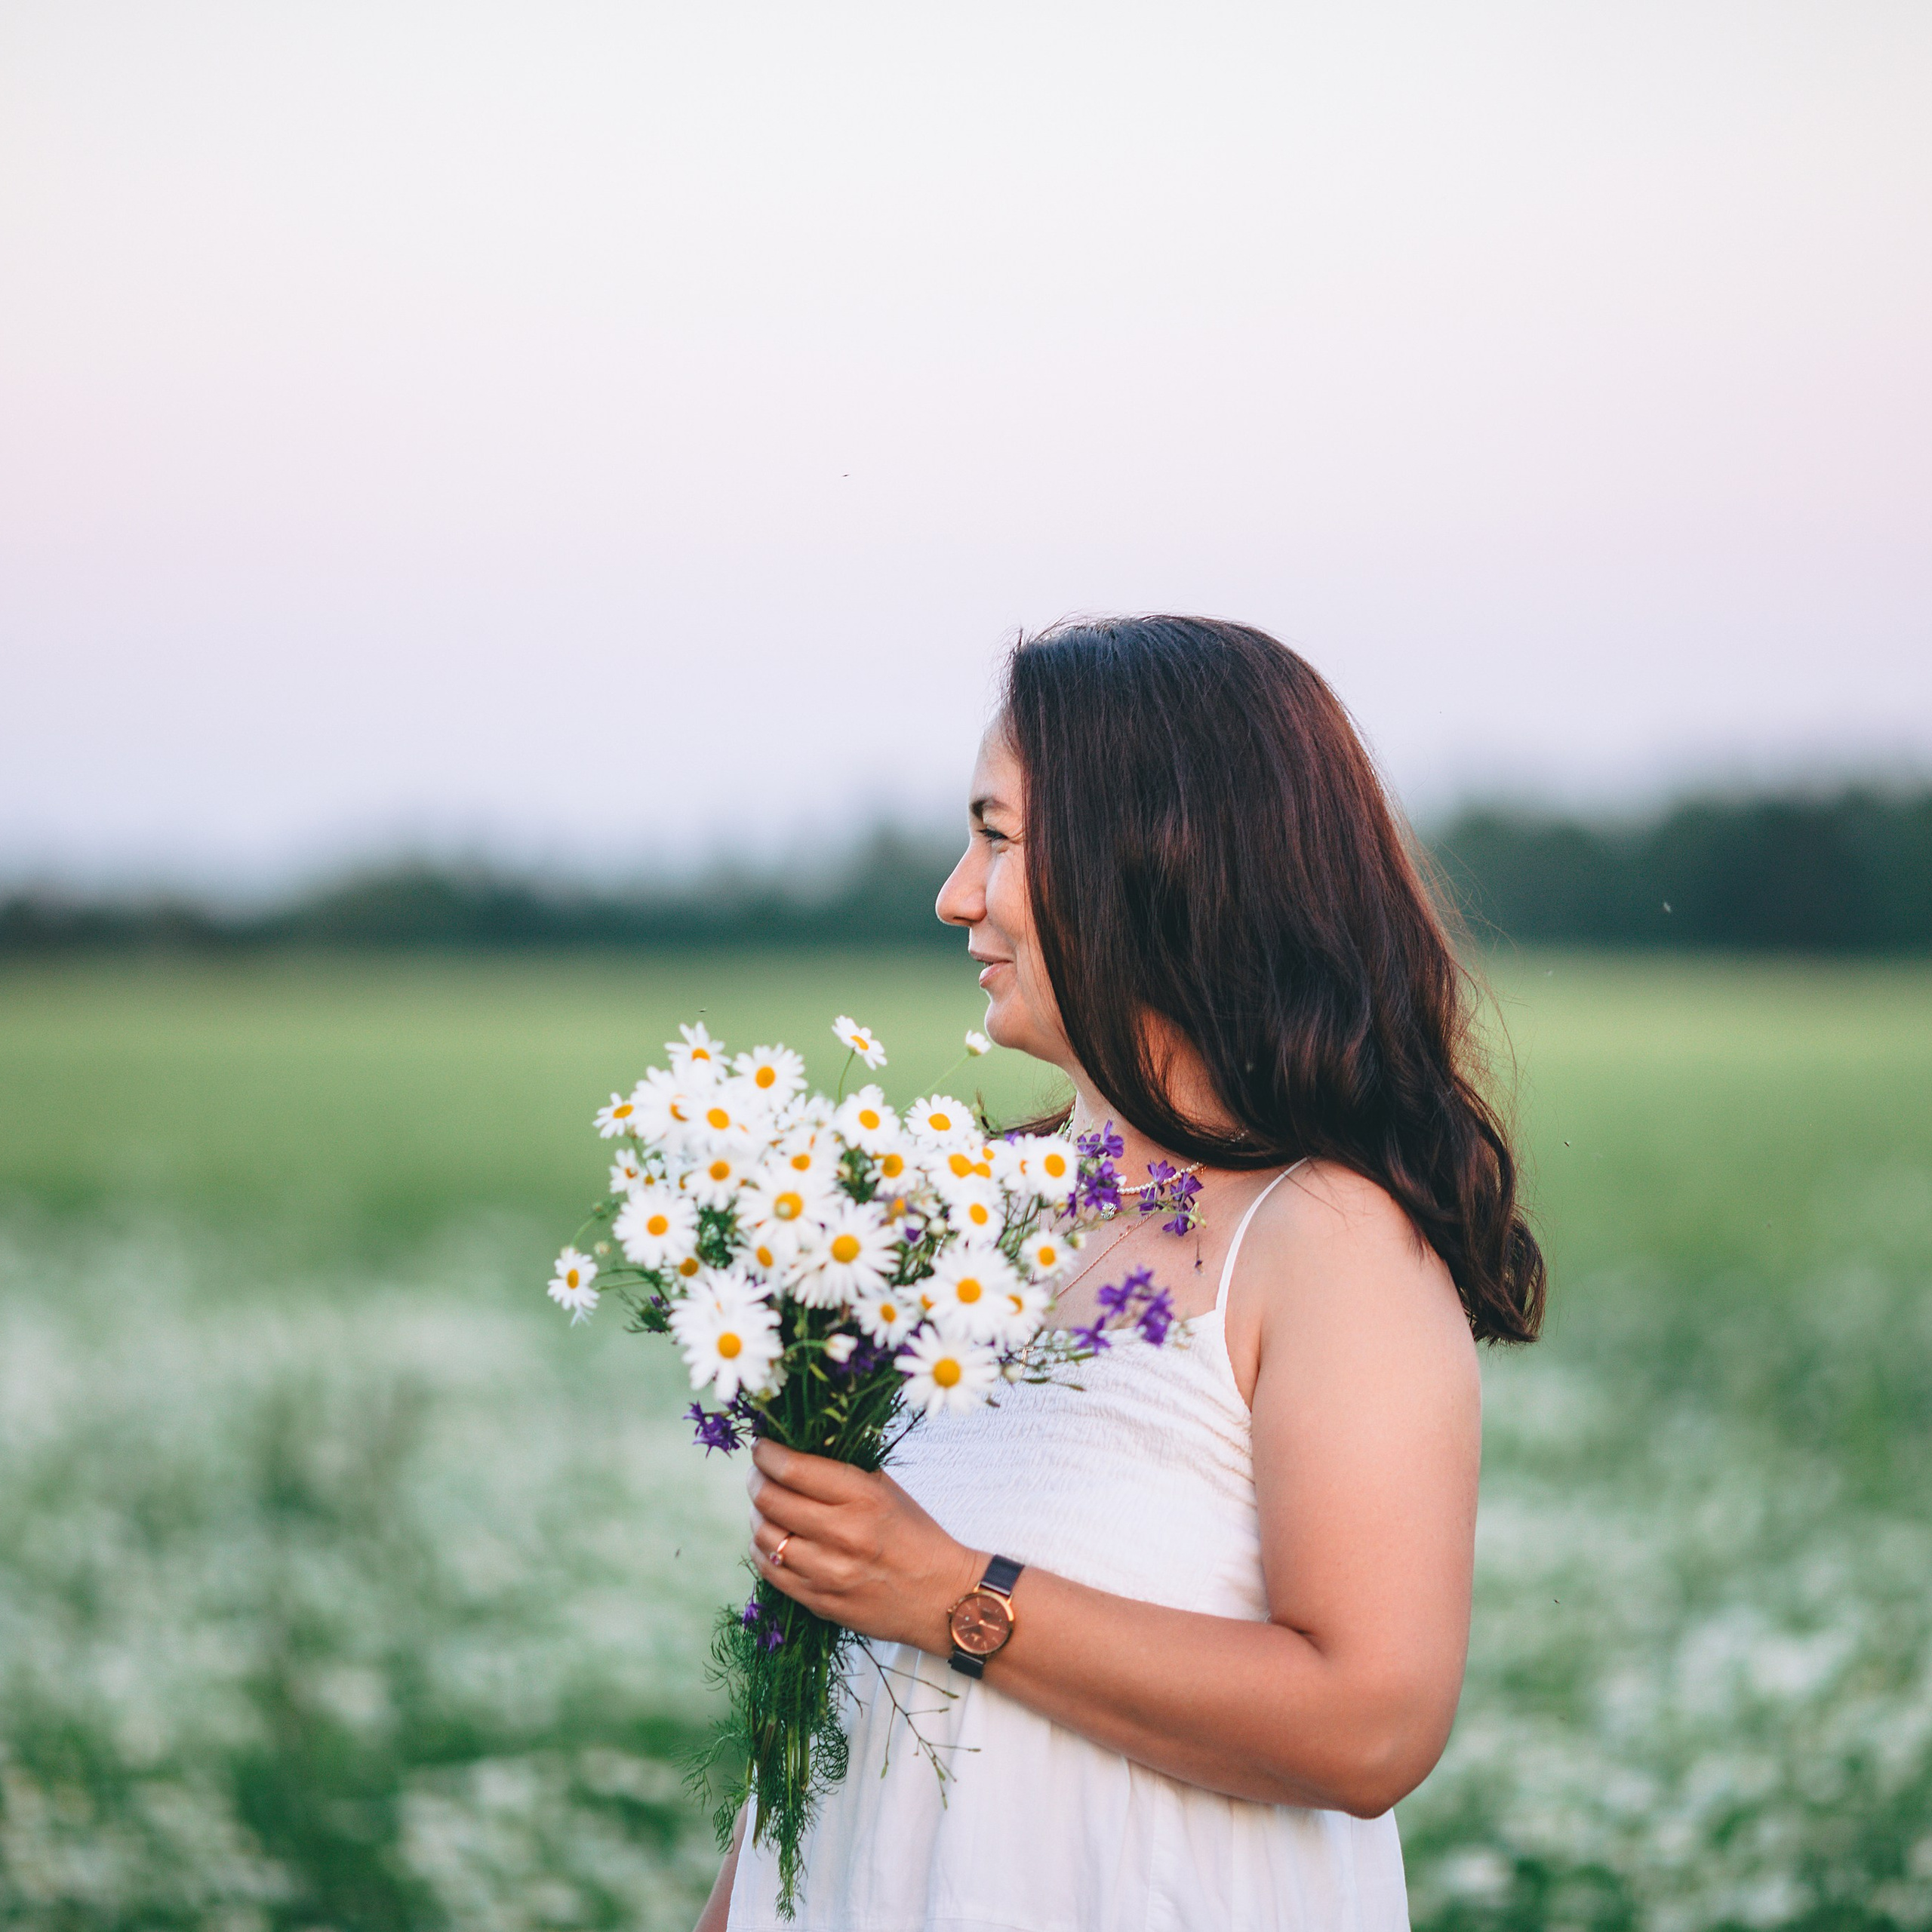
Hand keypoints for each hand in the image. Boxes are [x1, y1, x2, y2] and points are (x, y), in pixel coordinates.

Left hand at [747, 1439, 982, 1653]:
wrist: (942, 1596)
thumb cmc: (915, 1535)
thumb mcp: (888, 1490)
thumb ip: (843, 1472)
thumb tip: (797, 1450)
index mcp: (863, 1497)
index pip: (794, 1468)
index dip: (767, 1454)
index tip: (761, 1448)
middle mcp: (843, 1534)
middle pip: (772, 1500)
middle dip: (756, 1480)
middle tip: (758, 1474)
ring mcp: (829, 1572)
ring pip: (765, 1536)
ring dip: (757, 1515)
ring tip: (764, 1505)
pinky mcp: (820, 1602)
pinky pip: (771, 1572)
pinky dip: (762, 1549)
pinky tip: (770, 1538)